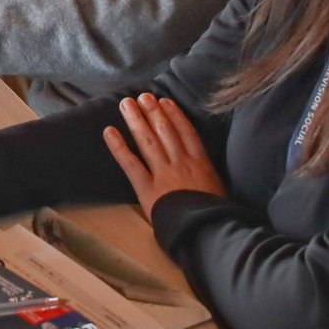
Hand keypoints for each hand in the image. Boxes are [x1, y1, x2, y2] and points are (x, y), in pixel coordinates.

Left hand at [102, 93, 226, 216]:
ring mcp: (164, 174)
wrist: (209, 231)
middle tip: (142, 96)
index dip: (174, 115)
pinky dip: (119, 147)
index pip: (186, 132)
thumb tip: (203, 168)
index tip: (165, 102)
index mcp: (201, 163)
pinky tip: (109, 132)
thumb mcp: (219, 189)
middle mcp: (182, 163)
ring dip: (136, 120)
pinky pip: (131, 164)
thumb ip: (208, 175)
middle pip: (165, 131)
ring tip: (126, 104)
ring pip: (148, 141)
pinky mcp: (148, 189)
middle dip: (152, 112)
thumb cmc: (217, 215)